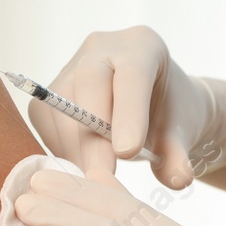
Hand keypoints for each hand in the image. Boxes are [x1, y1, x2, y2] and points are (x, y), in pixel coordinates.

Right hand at [30, 26, 225, 187]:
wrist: (152, 109)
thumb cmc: (169, 115)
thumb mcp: (180, 133)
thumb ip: (178, 155)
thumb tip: (178, 179)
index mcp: (142, 46)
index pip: (132, 74)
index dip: (128, 113)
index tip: (128, 152)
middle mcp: (102, 47)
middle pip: (88, 83)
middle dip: (93, 134)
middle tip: (102, 174)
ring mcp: (70, 66)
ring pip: (60, 105)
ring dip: (74, 147)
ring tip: (95, 178)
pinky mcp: (48, 92)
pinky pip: (44, 120)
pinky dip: (60, 148)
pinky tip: (82, 166)